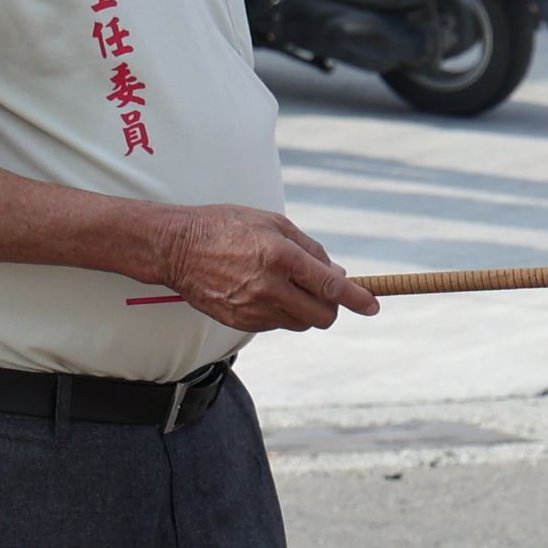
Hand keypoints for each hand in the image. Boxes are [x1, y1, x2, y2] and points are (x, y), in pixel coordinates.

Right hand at [149, 205, 378, 331]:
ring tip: (288, 286)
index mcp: (281, 257)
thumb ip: (312, 250)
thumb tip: (339, 275)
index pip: (331, 287)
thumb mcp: (274, 224)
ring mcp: (252, 307)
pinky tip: (266, 292)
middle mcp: (269, 286)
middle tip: (328, 295)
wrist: (175, 247)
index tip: (373, 306)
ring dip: (306, 310)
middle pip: (322, 315)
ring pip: (301, 323)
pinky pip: (276, 324)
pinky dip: (282, 312)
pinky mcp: (239, 321)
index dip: (357, 299)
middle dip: (332, 307)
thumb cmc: (226, 227)